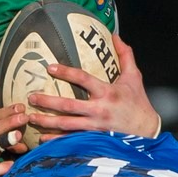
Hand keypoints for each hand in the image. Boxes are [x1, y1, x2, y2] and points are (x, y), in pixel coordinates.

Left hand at [26, 33, 160, 137]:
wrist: (147, 132)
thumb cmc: (138, 102)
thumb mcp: (134, 77)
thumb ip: (125, 55)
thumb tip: (115, 36)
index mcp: (107, 92)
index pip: (83, 79)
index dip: (65, 72)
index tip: (49, 67)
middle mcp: (99, 110)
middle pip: (69, 106)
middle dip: (48, 101)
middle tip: (31, 97)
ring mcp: (95, 127)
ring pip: (66, 125)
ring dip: (47, 122)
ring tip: (31, 117)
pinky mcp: (94, 140)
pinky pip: (72, 140)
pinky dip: (56, 141)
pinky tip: (42, 139)